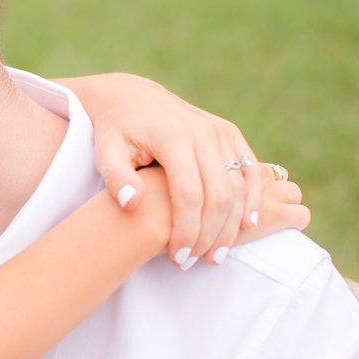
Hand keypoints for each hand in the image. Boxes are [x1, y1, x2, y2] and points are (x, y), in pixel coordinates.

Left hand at [69, 73, 286, 266]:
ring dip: (232, 224)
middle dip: (210, 234)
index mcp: (171, 137)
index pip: (187, 194)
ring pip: (240, 185)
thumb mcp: (104, 151)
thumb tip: (133, 204)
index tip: (177, 257)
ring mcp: (220, 131)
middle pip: (218, 194)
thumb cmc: (114, 132)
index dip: (186, 230)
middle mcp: (202, 132)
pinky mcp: (230, 133)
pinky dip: (253, 199)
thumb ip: (116, 177)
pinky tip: (245, 227)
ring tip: (217, 254)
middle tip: (197, 261)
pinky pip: (251, 170)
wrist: (131, 98)